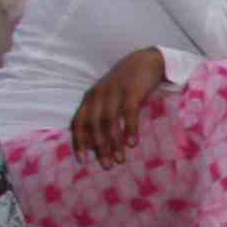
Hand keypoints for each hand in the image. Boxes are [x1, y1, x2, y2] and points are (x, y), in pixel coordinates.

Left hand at [70, 48, 168, 164]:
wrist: (146, 61)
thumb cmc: (128, 84)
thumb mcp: (109, 97)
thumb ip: (102, 114)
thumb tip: (98, 142)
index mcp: (90, 98)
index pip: (79, 122)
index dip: (80, 141)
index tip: (82, 160)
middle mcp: (98, 95)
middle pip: (94, 125)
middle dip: (99, 147)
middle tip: (106, 166)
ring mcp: (114, 92)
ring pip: (109, 122)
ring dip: (114, 143)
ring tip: (120, 160)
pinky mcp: (131, 91)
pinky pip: (128, 113)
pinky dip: (129, 129)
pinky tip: (132, 144)